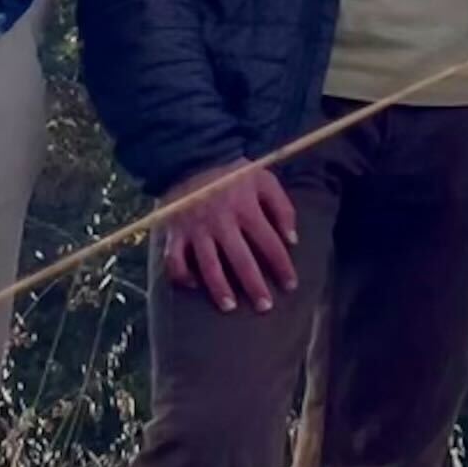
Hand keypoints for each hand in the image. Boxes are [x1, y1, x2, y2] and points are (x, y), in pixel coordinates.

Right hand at [160, 161, 300, 314]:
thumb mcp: (265, 181)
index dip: (282, 266)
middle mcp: (221, 221)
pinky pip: (174, 261)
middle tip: (265, 307)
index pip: (269, 243)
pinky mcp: (174, 233)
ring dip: (219, 288)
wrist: (192, 160)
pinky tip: (194, 286)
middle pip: (240, 260)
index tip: (290, 286)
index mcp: (246, 208)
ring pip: (207, 265)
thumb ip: (283, 208)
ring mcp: (195, 229)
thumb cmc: (234, 174)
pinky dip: (182, 276)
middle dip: (254, 286)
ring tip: (229, 307)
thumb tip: (293, 239)